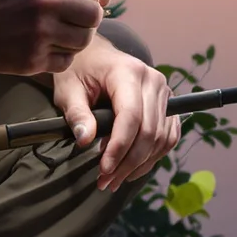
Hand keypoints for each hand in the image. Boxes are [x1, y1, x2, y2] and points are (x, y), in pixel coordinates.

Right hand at [0, 0, 105, 74]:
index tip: (87, 0)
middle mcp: (42, 2)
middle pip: (93, 14)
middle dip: (89, 18)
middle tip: (74, 20)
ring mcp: (37, 33)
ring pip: (84, 40)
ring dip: (78, 38)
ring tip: (59, 33)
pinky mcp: (31, 60)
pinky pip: (66, 61)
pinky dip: (61, 56)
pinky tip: (45, 47)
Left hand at [54, 38, 175, 193]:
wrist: (94, 55)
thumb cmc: (79, 70)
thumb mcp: (68, 90)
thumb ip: (77, 114)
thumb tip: (85, 140)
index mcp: (128, 72)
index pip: (131, 116)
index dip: (120, 147)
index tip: (103, 169)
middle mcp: (153, 80)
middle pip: (149, 131)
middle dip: (128, 162)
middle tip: (105, 181)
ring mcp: (164, 92)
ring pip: (161, 138)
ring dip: (140, 164)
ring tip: (115, 179)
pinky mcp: (167, 104)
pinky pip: (168, 136)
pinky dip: (153, 156)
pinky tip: (133, 168)